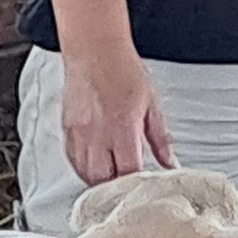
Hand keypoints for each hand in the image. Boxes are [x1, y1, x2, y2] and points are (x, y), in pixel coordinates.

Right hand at [60, 47, 175, 183]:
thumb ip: (161, 138)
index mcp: (122, 128)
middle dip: (115, 186)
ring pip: (84, 172)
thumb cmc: (124, 71)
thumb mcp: (152, 105)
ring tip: (113, 175)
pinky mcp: (66, 129)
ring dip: (98, 179)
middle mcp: (97, 134)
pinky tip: (95, 163)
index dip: (135, 182)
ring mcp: (79, 133)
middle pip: (102, 178)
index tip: (143, 184)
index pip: (127, 171)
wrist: (96, 51)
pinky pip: (72, 158)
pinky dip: (83, 167)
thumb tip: (171, 162)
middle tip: (127, 184)